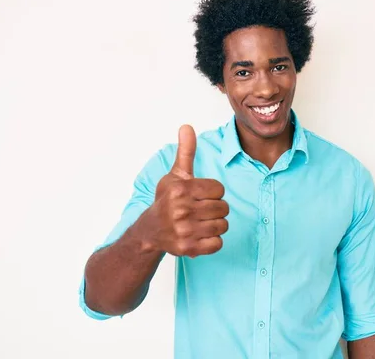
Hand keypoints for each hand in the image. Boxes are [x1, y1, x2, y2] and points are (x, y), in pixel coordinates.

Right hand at [147, 124, 228, 256]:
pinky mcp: (188, 248)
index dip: (213, 192)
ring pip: (223, 225)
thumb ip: (186, 152)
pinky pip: (218, 244)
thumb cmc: (167, 200)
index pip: (219, 190)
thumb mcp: (176, 175)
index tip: (200, 196)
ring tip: (201, 222)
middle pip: (223, 208)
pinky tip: (200, 235)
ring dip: (216, 224)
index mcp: (180, 190)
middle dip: (216, 209)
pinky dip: (213, 241)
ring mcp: (184, 231)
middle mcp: (181, 210)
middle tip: (201, 210)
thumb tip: (187, 126)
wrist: (151, 231)